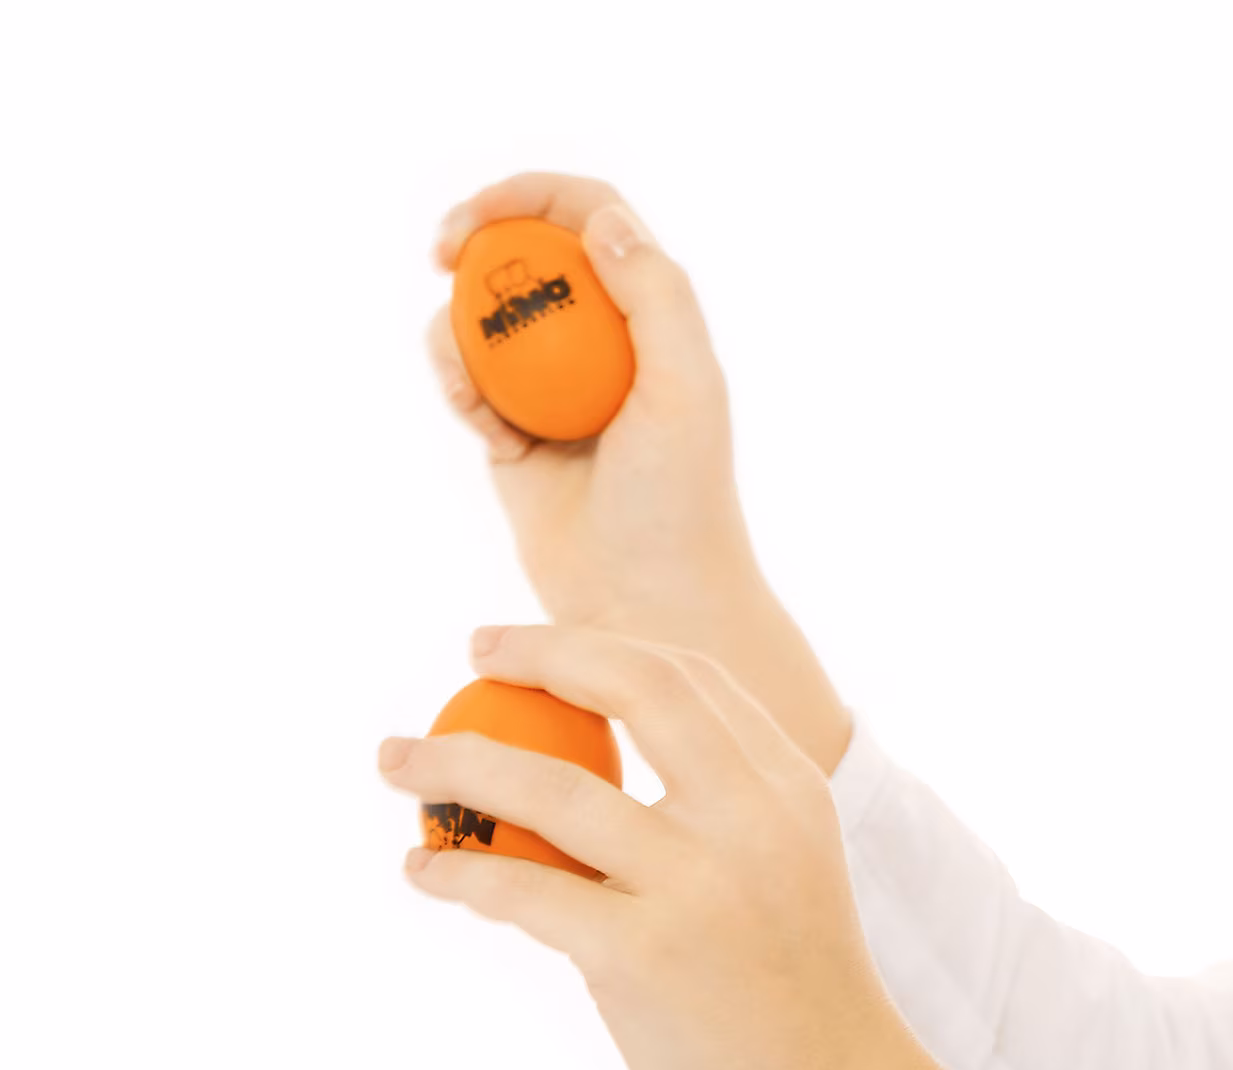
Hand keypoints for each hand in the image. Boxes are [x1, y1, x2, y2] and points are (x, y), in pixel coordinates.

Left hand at [376, 624, 1002, 1069]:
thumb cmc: (797, 1000)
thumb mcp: (782, 875)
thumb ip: (719, 815)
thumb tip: (597, 774)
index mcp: (789, 790)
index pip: (691, 676)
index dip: (601, 646)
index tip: (534, 645)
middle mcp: (753, 819)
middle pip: (637, 686)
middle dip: (540, 651)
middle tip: (471, 654)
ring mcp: (701, 885)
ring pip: (551, 785)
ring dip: (456, 763)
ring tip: (398, 759)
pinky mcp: (645, 956)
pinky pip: (524, 891)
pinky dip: (459, 873)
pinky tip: (424, 872)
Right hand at [426, 173, 850, 772]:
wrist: (648, 604)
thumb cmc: (680, 500)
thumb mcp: (684, 389)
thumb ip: (655, 297)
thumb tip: (599, 221)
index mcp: (653, 315)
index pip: (590, 215)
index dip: (531, 194)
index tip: (480, 215)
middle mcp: (602, 340)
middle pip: (524, 250)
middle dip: (473, 235)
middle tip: (440, 252)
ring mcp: (553, 386)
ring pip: (481, 315)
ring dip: (459, 331)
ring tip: (478, 395)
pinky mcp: (512, 433)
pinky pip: (465, 380)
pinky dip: (460, 389)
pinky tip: (490, 435)